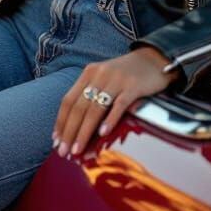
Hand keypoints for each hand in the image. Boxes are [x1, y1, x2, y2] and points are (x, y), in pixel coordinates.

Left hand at [52, 46, 176, 157]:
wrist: (154, 59)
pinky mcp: (133, 86)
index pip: (68, 100)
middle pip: (79, 107)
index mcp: (89, 73)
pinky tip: (103, 134)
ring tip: (78, 149)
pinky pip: (119, 105)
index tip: (56, 141)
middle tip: (63, 151)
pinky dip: (110, 120)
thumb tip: (77, 127)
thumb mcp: (105, 80)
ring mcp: (116, 80)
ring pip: (95, 108)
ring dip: (84, 131)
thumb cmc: (127, 75)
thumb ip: (92, 97)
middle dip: (69, 131)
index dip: (61, 122)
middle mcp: (99, 74)